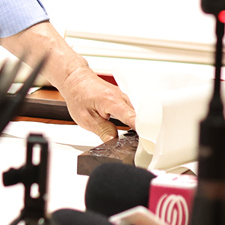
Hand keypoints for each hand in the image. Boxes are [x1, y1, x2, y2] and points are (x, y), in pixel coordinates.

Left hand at [0, 22, 134, 141]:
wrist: (76, 80)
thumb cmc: (78, 95)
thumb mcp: (85, 119)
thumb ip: (102, 131)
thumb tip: (114, 141)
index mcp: (112, 101)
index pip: (133, 118)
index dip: (141, 131)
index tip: (148, 140)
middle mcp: (122, 98)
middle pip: (137, 119)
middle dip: (137, 133)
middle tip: (130, 144)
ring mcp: (124, 98)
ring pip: (135, 117)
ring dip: (133, 127)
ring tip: (126, 135)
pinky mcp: (124, 100)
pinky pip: (131, 113)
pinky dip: (129, 122)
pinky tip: (123, 127)